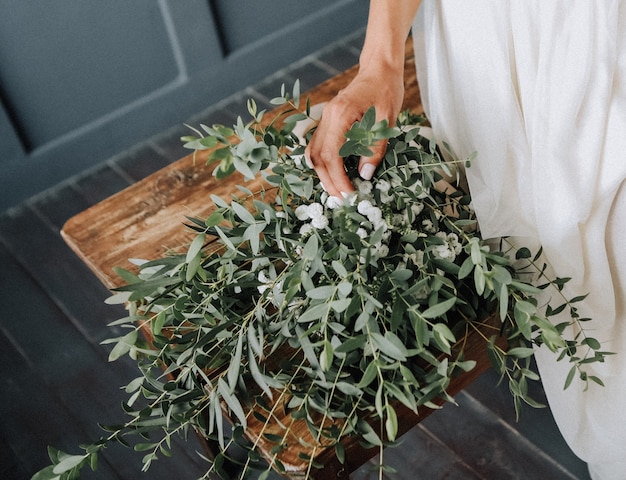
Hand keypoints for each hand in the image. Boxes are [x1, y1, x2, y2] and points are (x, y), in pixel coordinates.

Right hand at [305, 68, 404, 197]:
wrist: (379, 69)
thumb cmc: (386, 90)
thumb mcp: (387, 120)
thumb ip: (375, 147)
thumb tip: (365, 175)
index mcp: (341, 115)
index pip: (332, 155)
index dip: (338, 178)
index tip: (350, 194)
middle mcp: (327, 117)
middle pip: (317, 157)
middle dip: (328, 181)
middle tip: (342, 199)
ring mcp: (324, 118)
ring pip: (313, 153)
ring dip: (323, 175)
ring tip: (337, 190)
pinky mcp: (327, 121)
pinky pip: (318, 146)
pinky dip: (324, 163)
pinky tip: (335, 174)